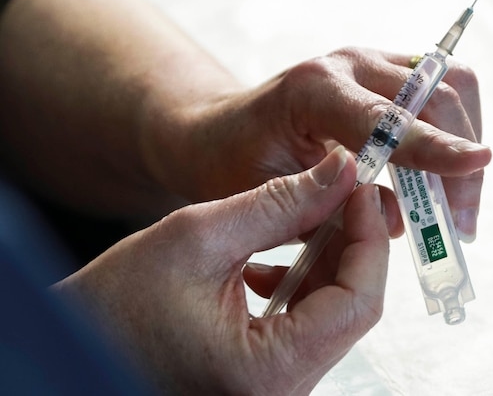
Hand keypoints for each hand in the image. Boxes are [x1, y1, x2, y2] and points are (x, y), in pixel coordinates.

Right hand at [53, 148, 390, 394]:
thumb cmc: (108, 308)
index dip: (367, 238)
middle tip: (337, 191)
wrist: (70, 349)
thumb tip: (340, 173)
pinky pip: (305, 327)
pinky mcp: (263, 378)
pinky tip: (269, 259)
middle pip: (350, 308)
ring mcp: (275, 387)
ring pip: (330, 314)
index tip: (359, 188)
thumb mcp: (196, 238)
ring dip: (324, 260)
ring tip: (303, 215)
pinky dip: (300, 284)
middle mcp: (281, 391)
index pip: (358, 302)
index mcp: (268, 371)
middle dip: (349, 243)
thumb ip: (278, 204)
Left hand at [144, 47, 490, 238]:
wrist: (222, 132)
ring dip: (464, 147)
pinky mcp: (388, 74)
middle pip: (436, 98)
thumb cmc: (235, 165)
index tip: (477, 162)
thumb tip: (396, 218)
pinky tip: (441, 182)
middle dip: (459, 164)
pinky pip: (442, 94)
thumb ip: (329, 205)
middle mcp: (351, 64)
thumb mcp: (270, 196)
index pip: (387, 120)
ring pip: (451, 87)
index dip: (434, 145)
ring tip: (456, 210)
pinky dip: (453, 137)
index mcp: (314, 89)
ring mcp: (373, 63)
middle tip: (459, 225)